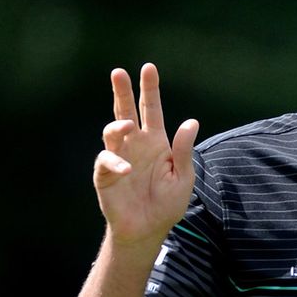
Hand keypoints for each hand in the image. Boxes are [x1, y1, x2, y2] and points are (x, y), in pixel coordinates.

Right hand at [93, 63, 198, 246]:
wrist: (150, 229)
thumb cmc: (168, 202)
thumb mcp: (183, 175)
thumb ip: (184, 150)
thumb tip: (191, 122)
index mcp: (156, 141)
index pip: (151, 109)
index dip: (150, 89)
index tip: (148, 68)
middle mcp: (136, 144)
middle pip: (126, 111)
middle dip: (122, 92)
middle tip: (118, 72)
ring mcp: (119, 158)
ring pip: (112, 132)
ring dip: (117, 126)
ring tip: (127, 125)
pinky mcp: (106, 175)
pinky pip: (106, 162)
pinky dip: (115, 162)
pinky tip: (127, 170)